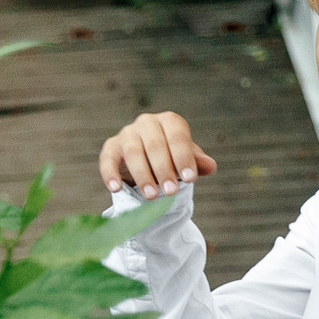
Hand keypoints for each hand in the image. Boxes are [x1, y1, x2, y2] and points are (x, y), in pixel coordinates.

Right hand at [100, 112, 217, 198]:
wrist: (150, 162)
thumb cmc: (173, 158)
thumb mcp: (187, 160)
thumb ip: (198, 162)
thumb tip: (210, 166)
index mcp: (170, 121)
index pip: (177, 137)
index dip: (184, 158)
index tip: (190, 179)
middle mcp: (147, 122)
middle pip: (155, 145)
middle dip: (164, 170)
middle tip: (171, 191)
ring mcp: (127, 133)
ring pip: (133, 152)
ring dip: (142, 175)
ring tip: (152, 196)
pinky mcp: (111, 146)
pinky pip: (108, 159)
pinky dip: (110, 173)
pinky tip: (115, 188)